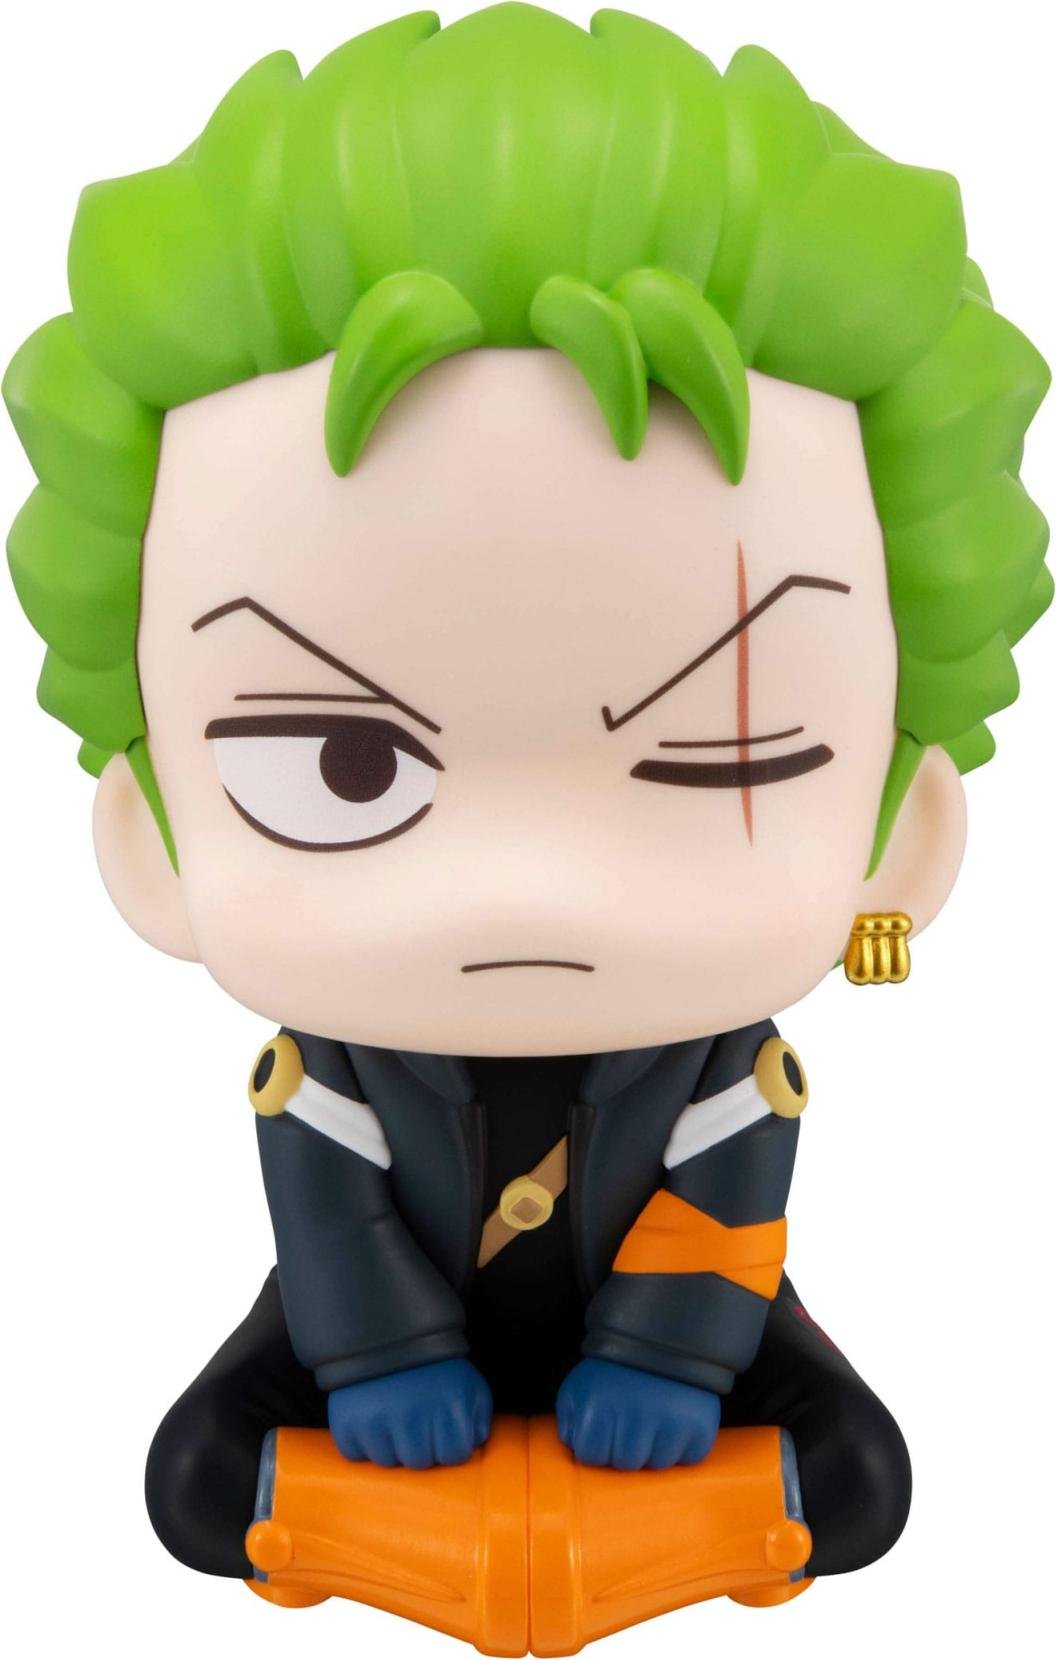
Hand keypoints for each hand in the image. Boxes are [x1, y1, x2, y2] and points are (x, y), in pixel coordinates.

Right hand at [328, 1357, 491, 1468]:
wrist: (382, 1326)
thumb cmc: (431, 1362)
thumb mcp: (468, 1383)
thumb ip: (478, 1418)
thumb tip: (472, 1446)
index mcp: (449, 1407)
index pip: (453, 1455)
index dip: (448, 1444)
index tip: (440, 1426)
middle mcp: (413, 1418)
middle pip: (419, 1461)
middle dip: (420, 1445)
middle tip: (414, 1416)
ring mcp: (377, 1421)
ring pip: (387, 1461)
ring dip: (390, 1445)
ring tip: (391, 1413)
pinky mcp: (346, 1423)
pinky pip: (355, 1454)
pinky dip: (361, 1441)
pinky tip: (369, 1416)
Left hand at [556, 1358, 720, 1469]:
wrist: (664, 1331)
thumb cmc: (615, 1365)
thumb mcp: (578, 1386)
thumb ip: (569, 1421)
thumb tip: (576, 1449)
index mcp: (597, 1409)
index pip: (591, 1456)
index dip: (596, 1444)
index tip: (605, 1424)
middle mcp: (634, 1419)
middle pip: (626, 1463)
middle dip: (625, 1446)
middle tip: (630, 1418)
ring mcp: (670, 1424)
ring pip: (658, 1464)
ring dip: (654, 1448)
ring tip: (653, 1416)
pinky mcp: (700, 1426)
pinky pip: (690, 1457)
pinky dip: (684, 1446)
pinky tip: (676, 1420)